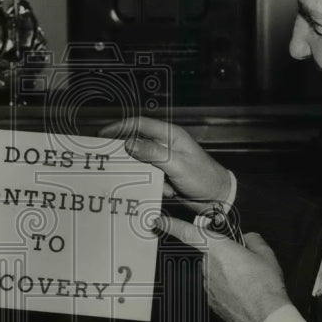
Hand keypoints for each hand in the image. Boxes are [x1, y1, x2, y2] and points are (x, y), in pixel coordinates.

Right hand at [98, 117, 231, 212]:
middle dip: (129, 156)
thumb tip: (129, 144)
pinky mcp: (166, 173)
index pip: (140, 124)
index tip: (103, 135)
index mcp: (170, 135)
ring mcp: (166, 160)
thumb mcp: (177, 164)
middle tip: (113, 164)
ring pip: (142, 164)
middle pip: (137, 143)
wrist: (219, 198)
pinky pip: (150, 177)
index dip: (120, 127)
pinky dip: (155, 185)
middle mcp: (166, 144)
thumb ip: (153, 153)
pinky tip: (169, 191)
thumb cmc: (204, 177)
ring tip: (159, 184)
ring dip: (146, 176)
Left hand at [156, 215, 289, 321]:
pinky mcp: (210, 301)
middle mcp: (207, 266)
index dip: (172, 226)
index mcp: (218, 249)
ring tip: (245, 280)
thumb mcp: (266, 255)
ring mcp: (206, 285)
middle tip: (240, 261)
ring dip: (222, 272)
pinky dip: (224, 287)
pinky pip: (214, 287)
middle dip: (220, 255)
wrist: (265, 318)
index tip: (158, 222)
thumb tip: (248, 238)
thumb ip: (253, 241)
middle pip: (207, 254)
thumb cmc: (265, 285)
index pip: (188, 233)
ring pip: (211, 271)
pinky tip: (240, 292)